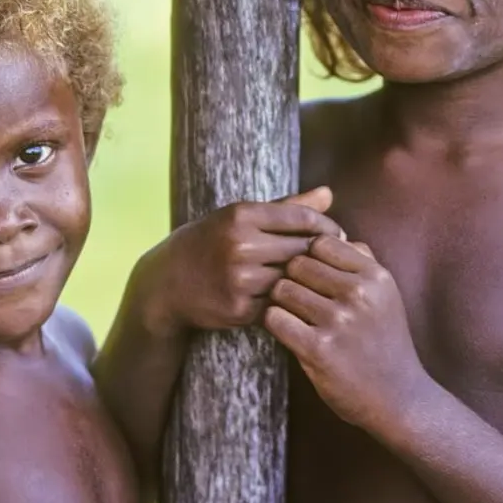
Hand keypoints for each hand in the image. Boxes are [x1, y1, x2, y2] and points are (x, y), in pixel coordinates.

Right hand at [136, 187, 340, 336]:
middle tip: (335, 259)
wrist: (166, 283)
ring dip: (308, 280)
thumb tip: (329, 193)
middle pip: (301, 248)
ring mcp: (239, 278)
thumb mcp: (239, 217)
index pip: (301, 217)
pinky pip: (279, 304)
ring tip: (321, 279)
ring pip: (294, 278)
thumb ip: (287, 206)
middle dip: (321, 254)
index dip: (326, 226)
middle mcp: (239, 244)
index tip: (337, 234)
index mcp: (241, 215)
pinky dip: (289, 301)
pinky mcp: (239, 308)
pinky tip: (296, 298)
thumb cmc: (209, 243)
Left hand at [265, 235, 430, 433]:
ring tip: (295, 317)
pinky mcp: (318, 349)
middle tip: (299, 300)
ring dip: (282, 302)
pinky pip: (275, 318)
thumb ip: (361, 260)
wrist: (398, 398)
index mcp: (375, 275)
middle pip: (297, 263)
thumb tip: (332, 231)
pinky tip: (288, 331)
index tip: (312, 276)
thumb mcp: (386, 294)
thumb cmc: (385, 342)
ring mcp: (338, 321)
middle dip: (292, 279)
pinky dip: (274, 323)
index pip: (320, 242)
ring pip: (282, 289)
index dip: (309, 257)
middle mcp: (359, 294)